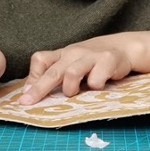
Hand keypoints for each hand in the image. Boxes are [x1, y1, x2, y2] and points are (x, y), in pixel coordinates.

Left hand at [19, 34, 134, 105]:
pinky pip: (96, 80)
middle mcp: (74, 53)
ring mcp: (90, 55)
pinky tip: (98, 86)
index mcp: (63, 54)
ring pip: (71, 73)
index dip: (32, 78)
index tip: (26, 95)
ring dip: (69, 89)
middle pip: (52, 71)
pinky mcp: (108, 60)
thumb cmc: (92, 60)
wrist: (123, 47)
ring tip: (74, 93)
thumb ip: (53, 74)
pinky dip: (94, 87)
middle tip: (27, 102)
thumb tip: (28, 92)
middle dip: (39, 89)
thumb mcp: (71, 63)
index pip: (40, 60)